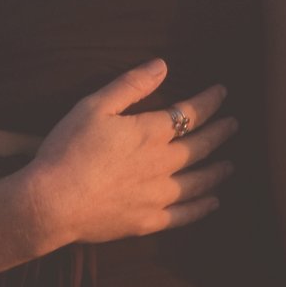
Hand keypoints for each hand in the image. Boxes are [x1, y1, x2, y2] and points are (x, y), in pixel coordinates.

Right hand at [25, 60, 237, 248]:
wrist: (51, 203)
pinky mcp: (148, 221)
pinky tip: (213, 202)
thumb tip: (162, 65)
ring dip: (217, 171)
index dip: (209, 101)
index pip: (189, 113)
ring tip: (230, 164)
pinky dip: (203, 207)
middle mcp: (162, 164)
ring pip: (199, 181)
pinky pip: (185, 214)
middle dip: (220, 133)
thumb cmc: (67, 150)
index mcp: (149, 133)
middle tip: (234, 125)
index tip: (222, 92)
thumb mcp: (94, 107)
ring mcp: (158, 195)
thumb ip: (130, 86)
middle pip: (201, 146)